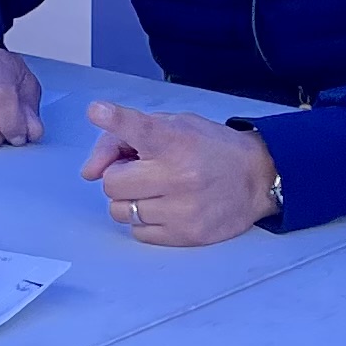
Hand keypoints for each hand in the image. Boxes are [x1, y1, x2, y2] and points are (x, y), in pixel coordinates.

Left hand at [81, 100, 276, 247]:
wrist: (257, 178)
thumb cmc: (208, 148)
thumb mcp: (174, 124)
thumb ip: (126, 135)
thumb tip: (89, 171)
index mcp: (176, 140)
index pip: (140, 129)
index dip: (116, 120)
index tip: (98, 111)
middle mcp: (179, 175)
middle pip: (112, 183)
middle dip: (121, 176)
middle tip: (143, 170)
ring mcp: (182, 209)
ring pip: (121, 211)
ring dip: (130, 200)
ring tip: (156, 190)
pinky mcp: (186, 235)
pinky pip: (138, 232)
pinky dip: (144, 220)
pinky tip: (165, 208)